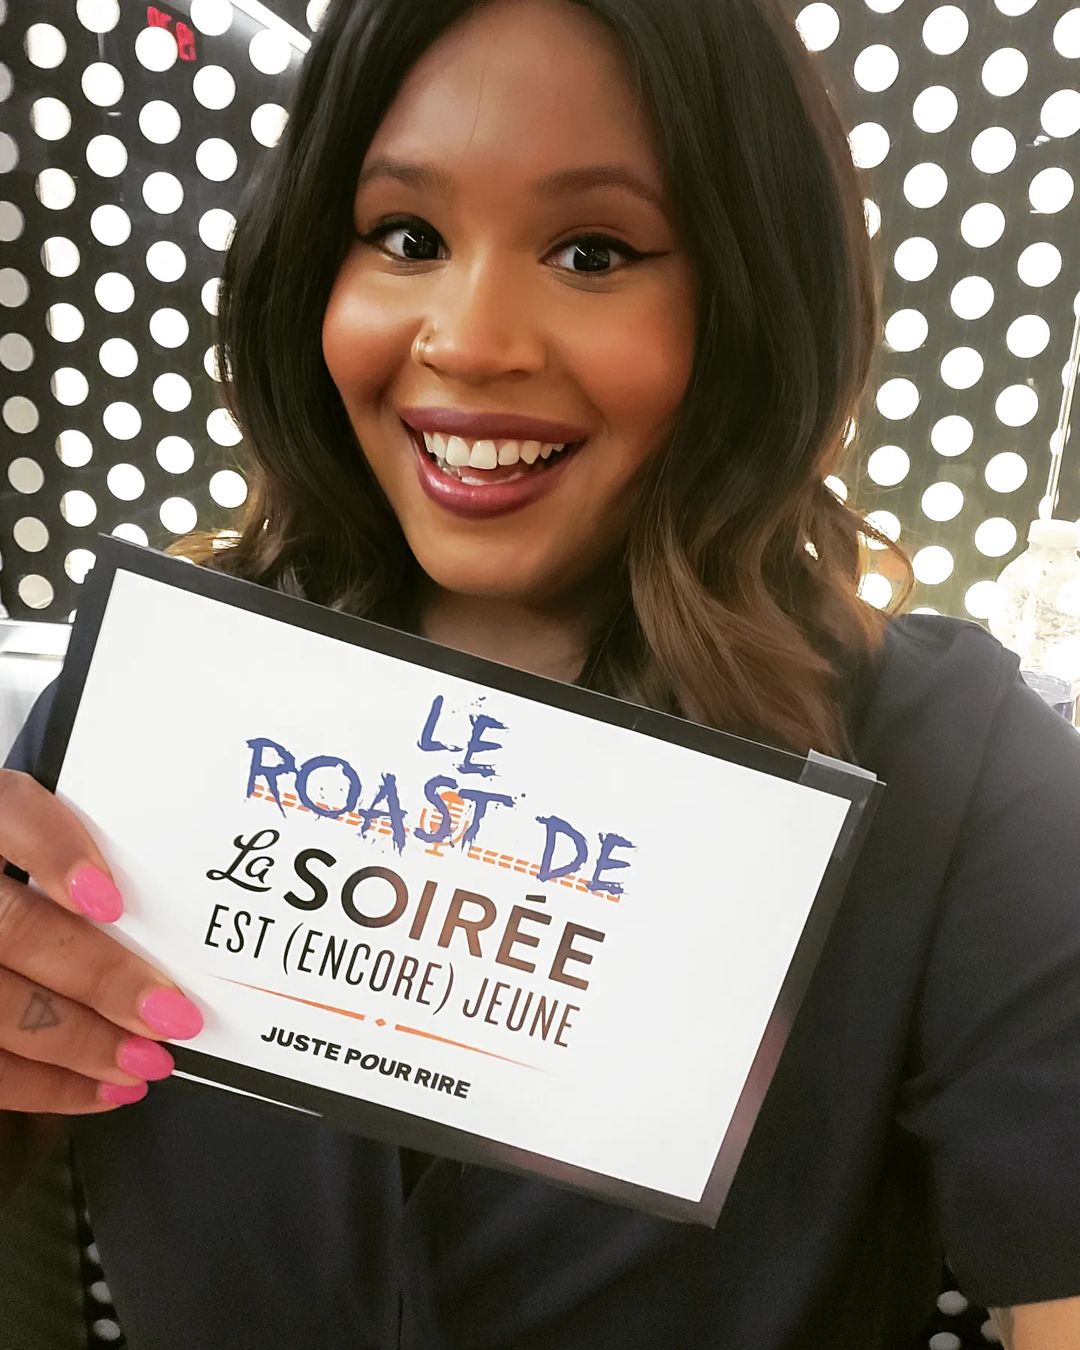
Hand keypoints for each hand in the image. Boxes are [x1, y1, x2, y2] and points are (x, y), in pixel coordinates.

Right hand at [0, 769, 202, 1112]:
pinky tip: (103, 1089)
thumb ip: (77, 852)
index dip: (55, 852)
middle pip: (12, 930)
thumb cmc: (23, 874)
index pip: (8, 810)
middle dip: (98, 978)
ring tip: (147, 1061)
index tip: (108, 899)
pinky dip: (46, 1087)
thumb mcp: (36, 841)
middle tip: (171, 1012)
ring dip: (80, 1044)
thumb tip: (155, 904)